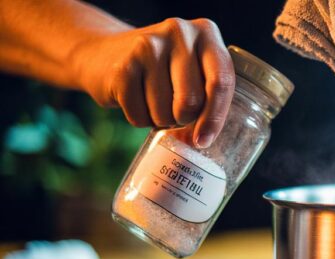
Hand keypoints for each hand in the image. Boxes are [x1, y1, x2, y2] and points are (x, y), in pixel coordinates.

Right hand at [70, 18, 233, 147]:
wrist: (105, 52)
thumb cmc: (164, 70)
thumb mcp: (194, 69)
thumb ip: (210, 95)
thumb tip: (203, 141)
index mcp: (206, 32)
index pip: (221, 81)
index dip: (215, 117)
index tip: (205, 140)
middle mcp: (179, 32)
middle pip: (192, 102)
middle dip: (184, 119)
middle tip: (176, 111)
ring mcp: (148, 46)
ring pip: (165, 113)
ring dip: (160, 119)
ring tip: (153, 98)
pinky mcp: (123, 66)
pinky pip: (140, 116)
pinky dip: (140, 118)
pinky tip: (136, 98)